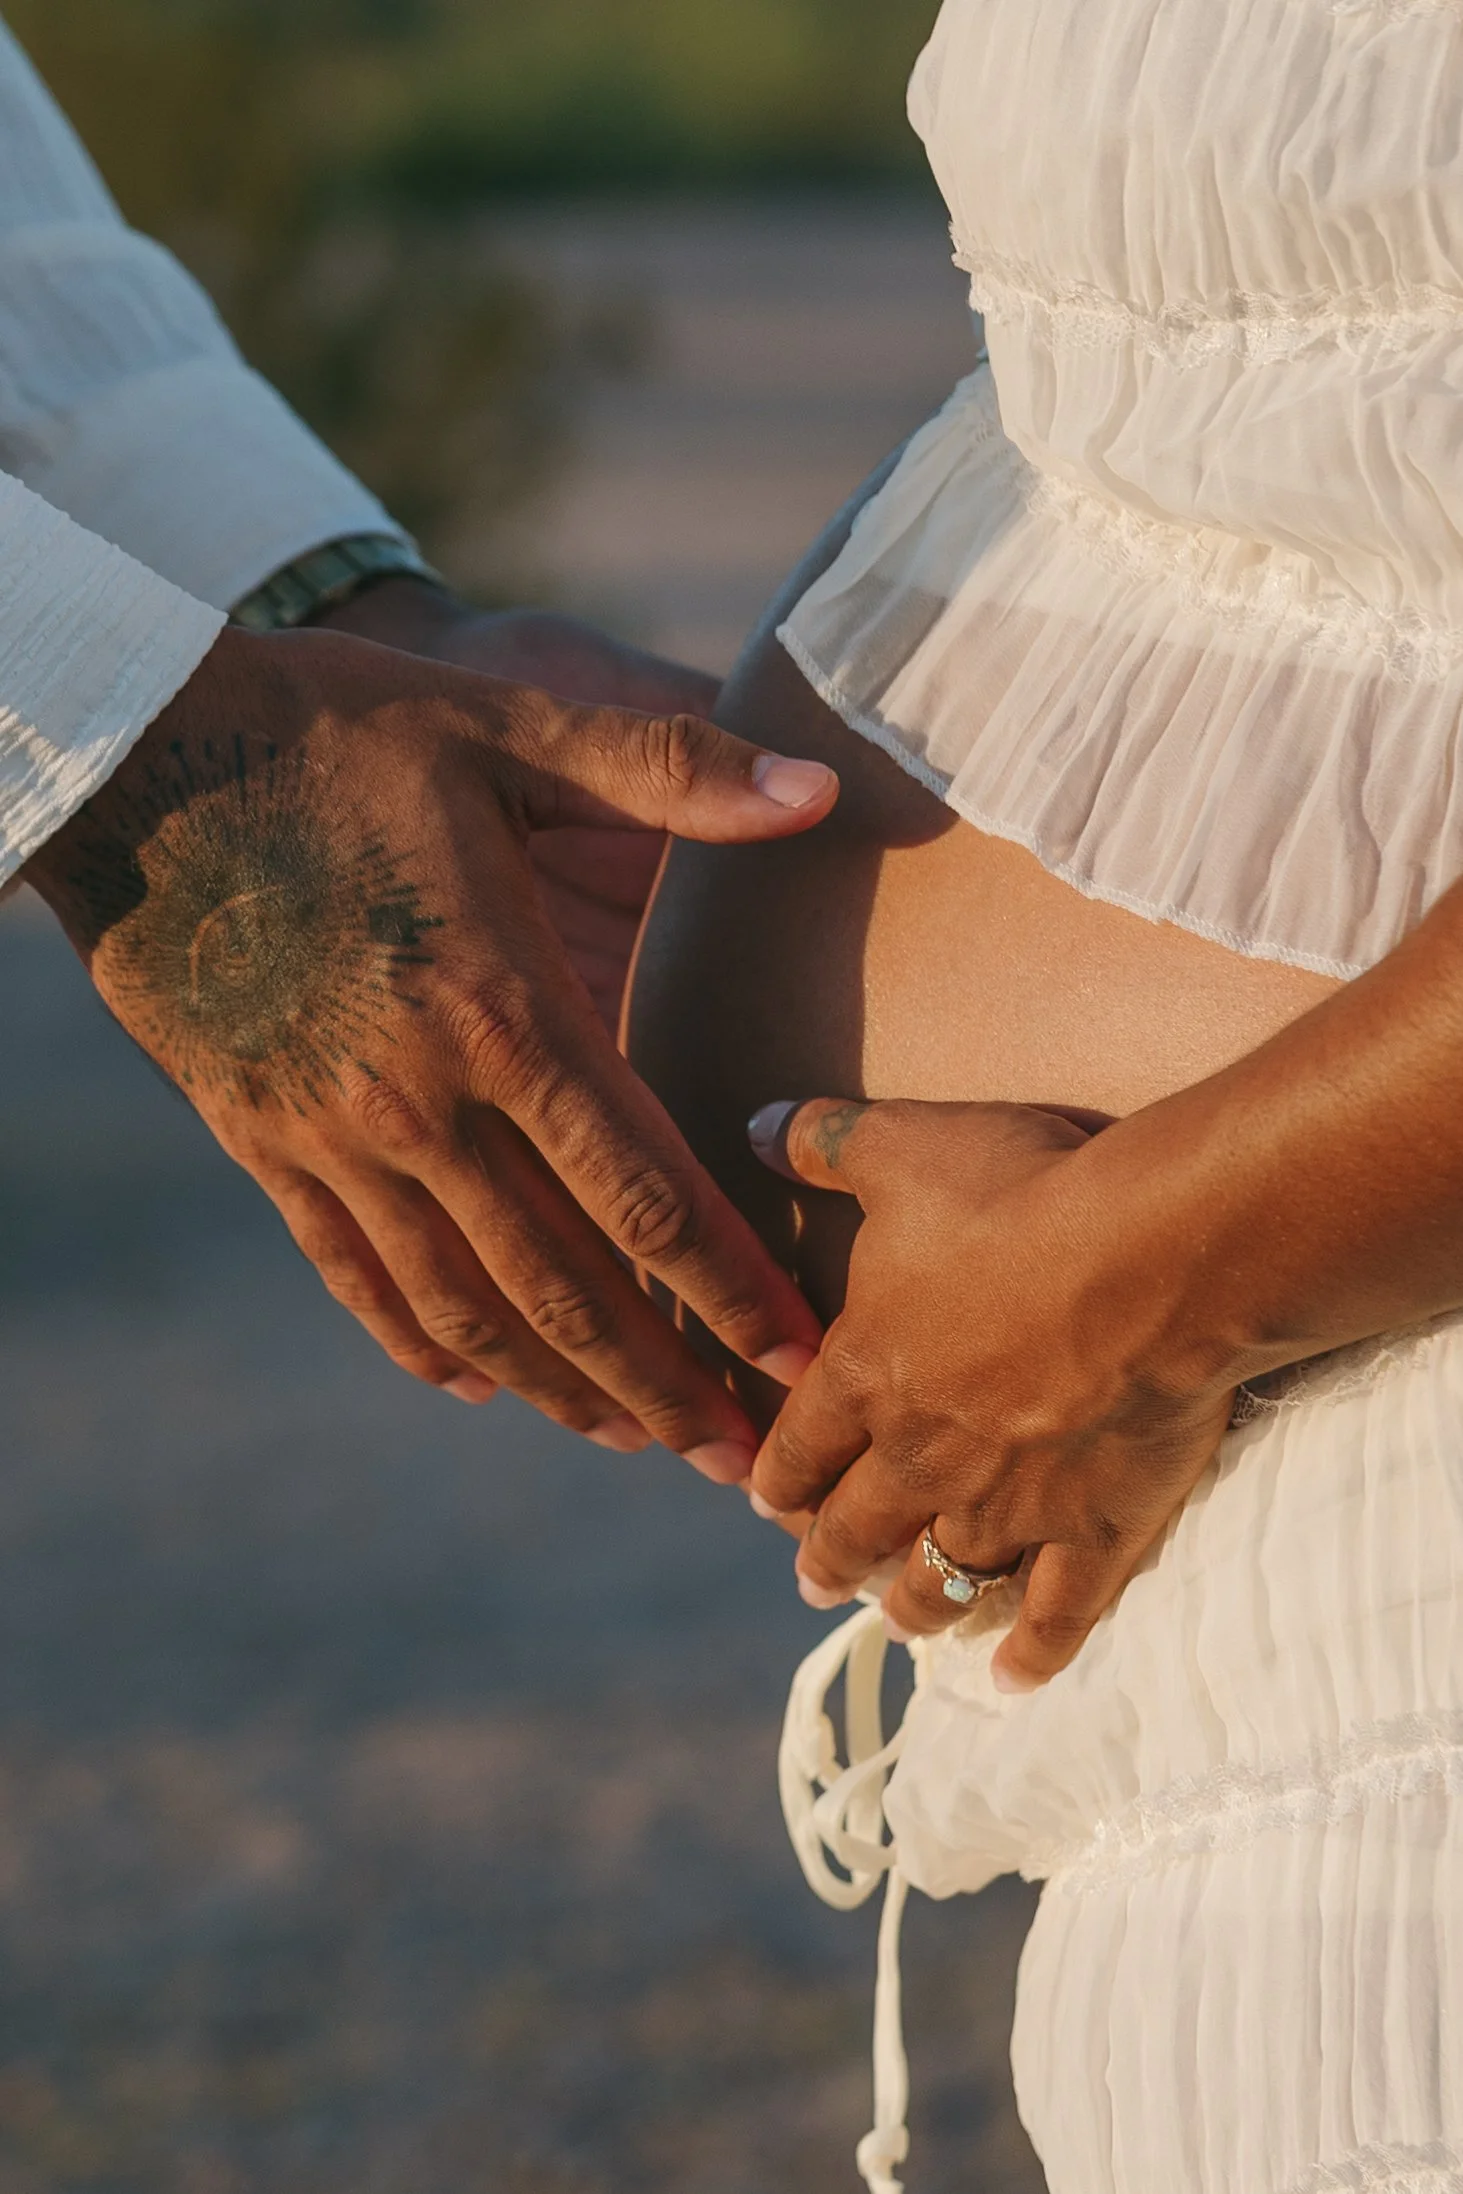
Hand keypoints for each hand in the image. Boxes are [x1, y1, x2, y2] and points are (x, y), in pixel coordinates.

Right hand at [26, 622, 834, 1470]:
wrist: (137, 755)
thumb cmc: (339, 731)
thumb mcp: (508, 729)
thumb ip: (672, 772)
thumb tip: (823, 793)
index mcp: (502, 1012)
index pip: (644, 1191)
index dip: (730, 1288)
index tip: (797, 1358)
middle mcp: (421, 1101)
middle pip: (566, 1286)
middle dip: (665, 1384)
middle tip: (740, 1461)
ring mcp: (333, 1134)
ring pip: (463, 1304)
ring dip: (557, 1386)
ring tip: (631, 1440)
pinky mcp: (262, 1142)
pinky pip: (352, 1273)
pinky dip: (419, 1341)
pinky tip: (473, 1383)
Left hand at [745, 1097, 1235, 1688]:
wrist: (1147, 1259)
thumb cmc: (1019, 1196)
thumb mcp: (905, 1149)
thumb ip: (826, 1142)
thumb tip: (756, 1124)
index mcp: (866, 1376)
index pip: (798, 1448)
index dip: (777, 1479)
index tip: (766, 1506)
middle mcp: (921, 1459)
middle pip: (857, 1530)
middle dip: (829, 1559)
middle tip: (813, 1584)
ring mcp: (1008, 1509)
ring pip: (943, 1583)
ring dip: (914, 1607)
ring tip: (902, 1623)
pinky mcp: (1095, 1535)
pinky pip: (1055, 1617)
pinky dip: (1031, 1655)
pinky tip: (1013, 1682)